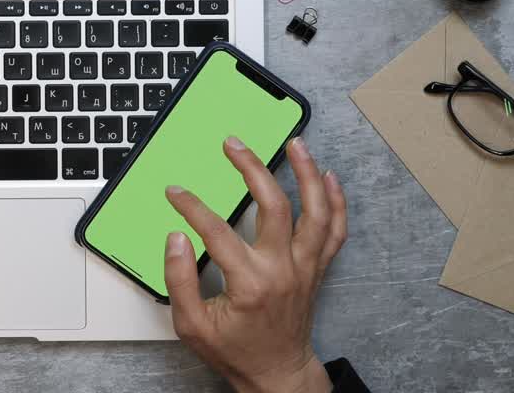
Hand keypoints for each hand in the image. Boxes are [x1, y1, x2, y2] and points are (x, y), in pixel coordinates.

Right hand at [163, 137, 346, 392]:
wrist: (277, 373)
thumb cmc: (236, 352)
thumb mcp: (192, 326)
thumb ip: (178, 280)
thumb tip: (176, 239)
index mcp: (250, 283)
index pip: (216, 231)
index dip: (191, 207)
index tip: (176, 193)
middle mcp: (283, 269)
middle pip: (275, 205)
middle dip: (252, 168)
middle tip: (234, 145)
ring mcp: (305, 267)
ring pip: (316, 211)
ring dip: (307, 174)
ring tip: (295, 144)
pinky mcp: (317, 269)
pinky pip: (335, 231)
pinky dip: (337, 202)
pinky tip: (329, 177)